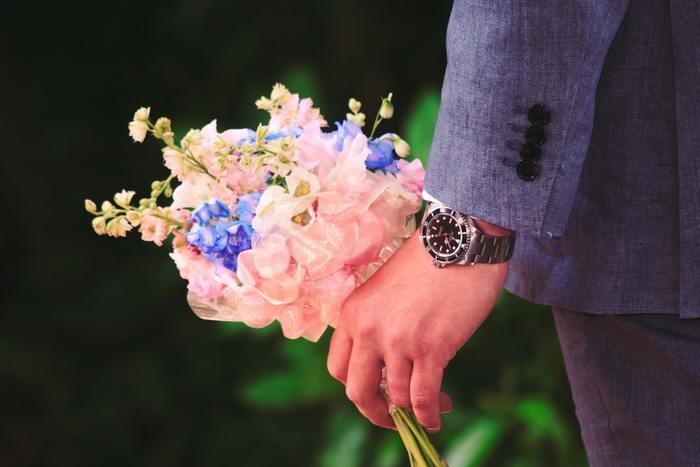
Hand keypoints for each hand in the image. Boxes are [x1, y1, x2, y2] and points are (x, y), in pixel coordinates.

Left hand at [327, 228, 507, 430]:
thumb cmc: (427, 263)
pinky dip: (429, 415)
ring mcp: (397, 340)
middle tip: (394, 416)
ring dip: (413, 411)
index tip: (375, 391)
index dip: (356, 387)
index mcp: (352, 313)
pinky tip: (438, 415)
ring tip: (435, 405)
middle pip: (357, 391)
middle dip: (375, 411)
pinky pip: (423, 398)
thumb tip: (387, 366)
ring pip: (396, 398)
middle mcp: (368, 329)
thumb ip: (376, 323)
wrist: (459, 241)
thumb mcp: (383, 290)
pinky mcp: (430, 348)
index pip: (337, 368)